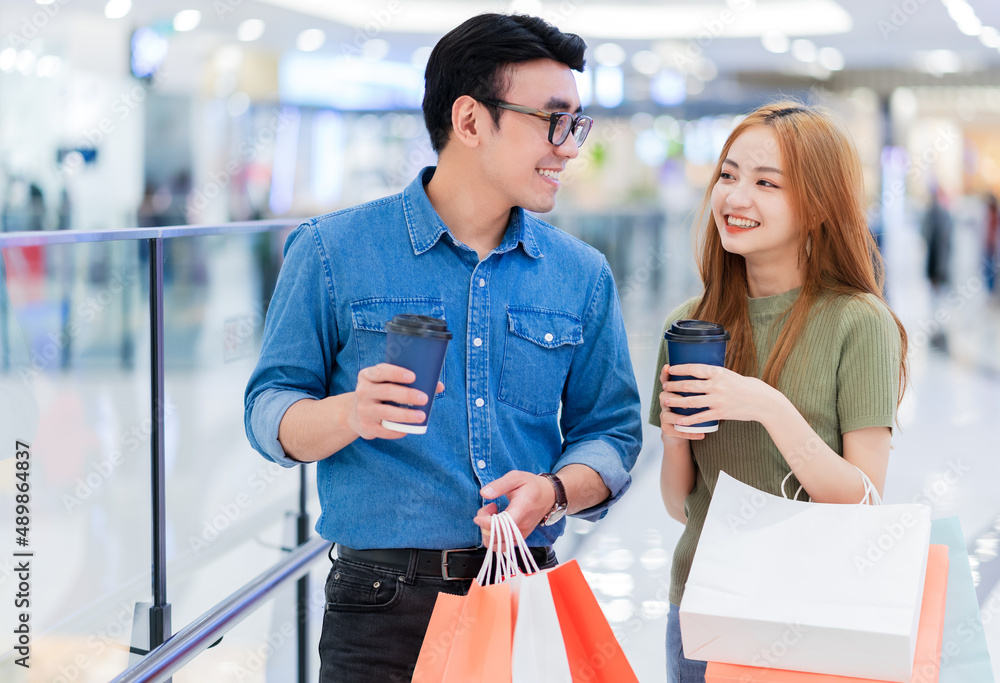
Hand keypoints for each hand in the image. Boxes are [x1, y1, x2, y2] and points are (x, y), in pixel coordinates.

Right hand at [347, 364, 443, 440]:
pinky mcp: (366, 427)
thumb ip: (408, 382)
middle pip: (387, 391)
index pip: (381, 371)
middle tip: (424, 398)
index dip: (397, 373)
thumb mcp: (386, 383)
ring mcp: (363, 410)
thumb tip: (438, 386)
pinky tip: (408, 430)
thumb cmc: (380, 394)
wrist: (354, 414)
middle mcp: (363, 391)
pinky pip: (384, 430)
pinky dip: (397, 431)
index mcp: (368, 376)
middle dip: (407, 395)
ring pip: (386, 412)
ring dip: (406, 415)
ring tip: (422, 416)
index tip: (413, 377)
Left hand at [474, 471, 555, 546]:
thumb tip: (484, 493)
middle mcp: (522, 526)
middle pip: (497, 537)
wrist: (548, 495)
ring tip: (493, 515)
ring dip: (488, 532)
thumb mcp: (515, 477)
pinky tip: (496, 523)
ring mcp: (522, 534)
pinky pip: (502, 545)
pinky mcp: (520, 538)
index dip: (487, 524)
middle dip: (484, 525)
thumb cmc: (531, 485)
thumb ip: (499, 485)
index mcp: (522, 509)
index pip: (503, 525)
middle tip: (489, 508)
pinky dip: (494, 537)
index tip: (478, 517)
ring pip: (497, 544)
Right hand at [658, 364, 704, 440]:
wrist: (683, 430)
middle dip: (674, 397)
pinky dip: (690, 433)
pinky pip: (676, 431)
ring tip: (691, 417)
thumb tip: (716, 372)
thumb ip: (697, 384)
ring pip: (667, 415)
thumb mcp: (690, 395)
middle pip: (664, 396)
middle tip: (686, 399)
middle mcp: (665, 403)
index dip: (665, 374)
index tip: (668, 367)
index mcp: (670, 392)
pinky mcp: (667, 429)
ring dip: (679, 416)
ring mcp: (664, 416)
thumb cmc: (691, 409)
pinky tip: (701, 435)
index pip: (665, 380)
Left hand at [662, 363, 777, 427]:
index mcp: (719, 372)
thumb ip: (716, 375)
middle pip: (689, 385)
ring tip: (666, 401)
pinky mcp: (720, 413)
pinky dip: (687, 419)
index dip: (680, 369)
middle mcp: (717, 385)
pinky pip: (700, 417)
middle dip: (674, 386)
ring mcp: (718, 399)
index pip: (694, 368)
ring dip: (676, 401)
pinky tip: (678, 421)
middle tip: (665, 386)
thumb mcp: (730, 375)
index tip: (670, 370)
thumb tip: (700, 372)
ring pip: (691, 401)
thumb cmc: (747, 387)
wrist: (763, 402)